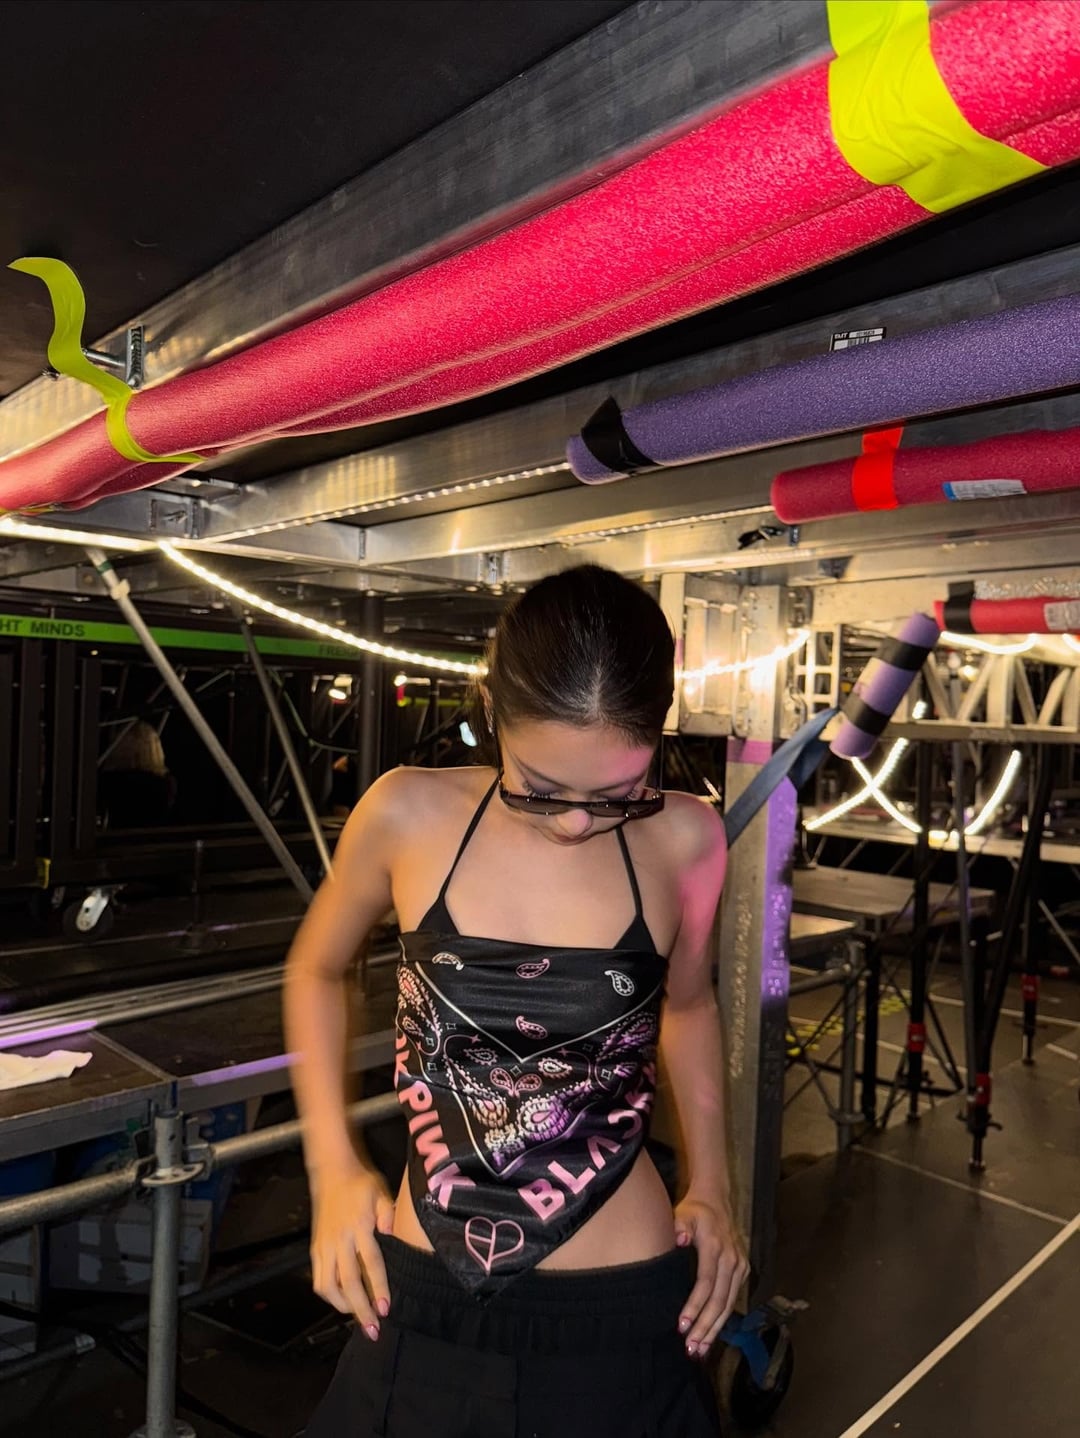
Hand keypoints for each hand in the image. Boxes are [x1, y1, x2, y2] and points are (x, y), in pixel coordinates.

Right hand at [309, 1158, 395, 1339]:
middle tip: (373, 1330)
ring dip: (343, 1306)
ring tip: (358, 1318)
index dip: (378, 1288)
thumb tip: (395, 1237)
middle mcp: (339, 1240)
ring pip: (328, 1286)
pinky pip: (319, 1279)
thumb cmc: (362, 1185)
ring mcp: (324, 1246)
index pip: (370, 1264)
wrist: (332, 1173)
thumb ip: (389, 1216)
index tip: (385, 1309)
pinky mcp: (315, 1248)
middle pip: (349, 1282)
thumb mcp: (382, 1194)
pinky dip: (329, 1295)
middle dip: (361, 1309)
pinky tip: (342, 1302)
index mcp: (359, 1227)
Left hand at [673, 1191, 748, 1359]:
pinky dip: (722, 1319)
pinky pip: (732, 1299)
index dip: (694, 1306)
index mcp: (716, 1247)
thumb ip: (680, 1226)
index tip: (682, 1326)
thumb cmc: (694, 1211)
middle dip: (705, 1327)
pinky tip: (712, 1334)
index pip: (705, 1283)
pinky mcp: (742, 1270)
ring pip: (728, 1304)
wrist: (716, 1200)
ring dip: (714, 1329)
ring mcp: (740, 1266)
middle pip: (719, 1300)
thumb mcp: (683, 1213)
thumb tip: (679, 1240)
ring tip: (700, 1350)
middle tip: (691, 1348)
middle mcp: (732, 1259)